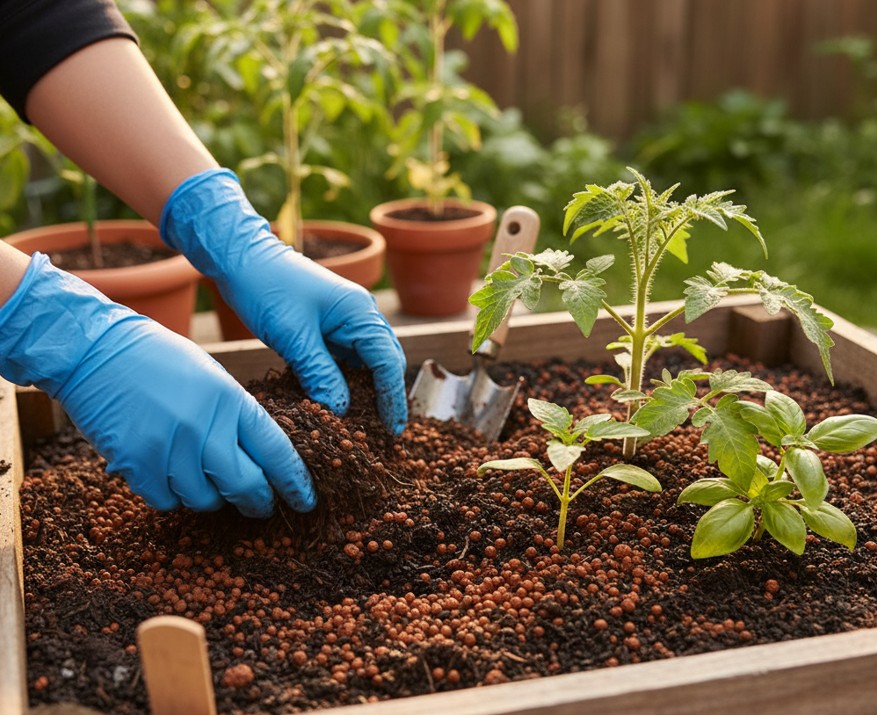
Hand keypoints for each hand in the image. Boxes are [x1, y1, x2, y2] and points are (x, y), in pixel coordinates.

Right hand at [0, 254, 314, 516]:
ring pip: (205, 499)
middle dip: (257, 502)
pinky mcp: (137, 464)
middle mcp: (206, 426)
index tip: (305, 501)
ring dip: (209, 497)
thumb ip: (235, 415)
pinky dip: (170, 495)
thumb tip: (258, 458)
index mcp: (231, 400)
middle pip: (246, 485)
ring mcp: (171, 448)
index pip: (277, 451)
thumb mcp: (211, 376)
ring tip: (201, 478)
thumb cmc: (157, 359)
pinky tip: (166, 474)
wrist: (95, 350)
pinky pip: (166, 501)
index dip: (294, 482)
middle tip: (260, 508)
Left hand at [160, 168, 407, 433]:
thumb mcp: (293, 337)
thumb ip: (320, 374)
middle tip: (383, 432)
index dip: (392, 397)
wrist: (241, 258)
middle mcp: (360, 316)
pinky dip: (345, 380)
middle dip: (386, 396)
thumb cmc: (267, 288)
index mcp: (360, 313)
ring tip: (363, 423)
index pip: (387, 362)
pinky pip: (344, 359)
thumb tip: (340, 411)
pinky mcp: (327, 327)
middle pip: (384, 362)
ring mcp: (345, 321)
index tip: (392, 429)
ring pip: (365, 363)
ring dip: (365, 390)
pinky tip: (338, 400)